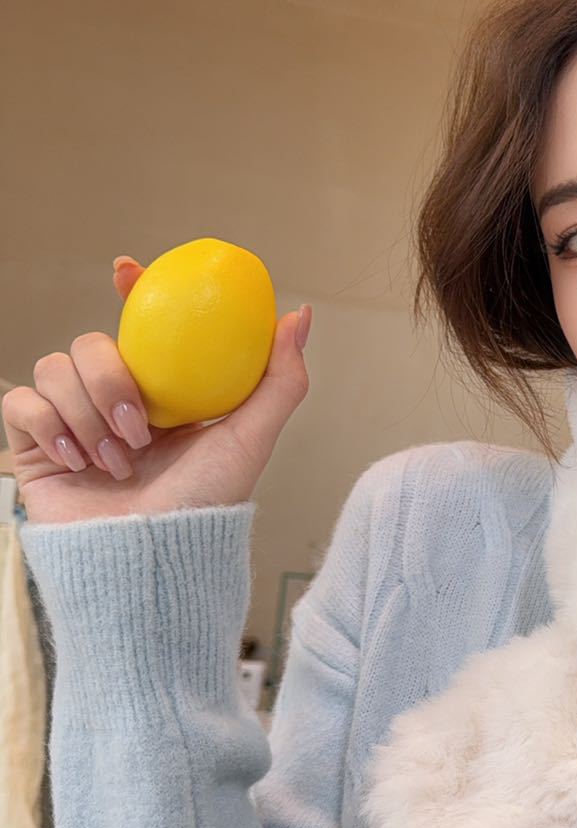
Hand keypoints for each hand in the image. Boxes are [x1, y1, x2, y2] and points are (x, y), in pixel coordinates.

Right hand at [2, 256, 312, 525]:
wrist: (153, 558)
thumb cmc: (206, 506)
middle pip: (90, 344)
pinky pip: (20, 403)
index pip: (138, 326)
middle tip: (143, 429)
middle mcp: (114, 401)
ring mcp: (71, 420)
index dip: (132, 291)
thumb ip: (279, 379)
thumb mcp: (252, 439)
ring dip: (89, 414)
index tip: (128, 269)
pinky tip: (77, 459)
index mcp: (162, 392)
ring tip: (120, 462)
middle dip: (114, 380)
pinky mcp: (34, 445)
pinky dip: (50, 425)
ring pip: (53, 368)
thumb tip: (298, 316)